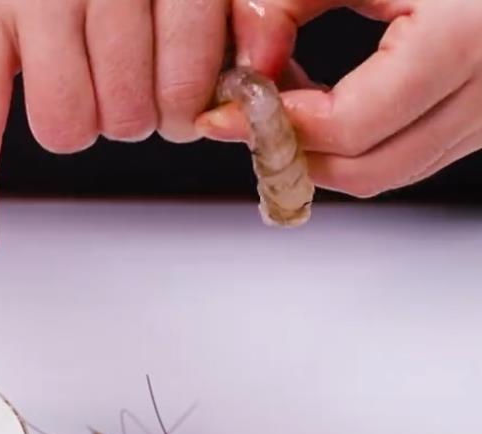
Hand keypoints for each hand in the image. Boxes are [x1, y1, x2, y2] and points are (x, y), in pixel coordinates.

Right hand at [0, 0, 229, 264]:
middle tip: (138, 81)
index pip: (191, 73)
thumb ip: (245, 16)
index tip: (197, 92)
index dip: (198, 102)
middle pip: (128, 110)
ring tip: (86, 81)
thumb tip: (280, 100)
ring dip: (83, 126)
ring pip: (65, 126)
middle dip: (140, 115)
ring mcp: (29, 0)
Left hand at [197, 0, 481, 198]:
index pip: (352, 124)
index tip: (221, 112)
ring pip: (385, 172)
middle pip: (367, 167)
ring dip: (317, 152)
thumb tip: (244, 69)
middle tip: (236, 116)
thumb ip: (286, 1)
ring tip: (271, 102)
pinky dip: (349, 146)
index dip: (275, 124)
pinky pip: (406, 156)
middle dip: (290, 148)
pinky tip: (314, 101)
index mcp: (465, 37)